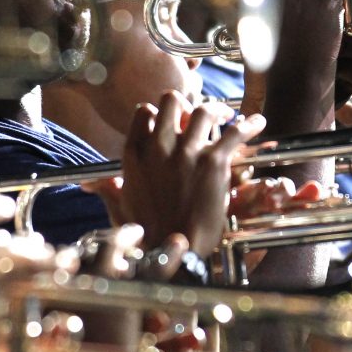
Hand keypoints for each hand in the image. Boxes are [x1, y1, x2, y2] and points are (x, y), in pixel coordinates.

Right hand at [112, 92, 267, 259]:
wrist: (172, 250)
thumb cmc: (146, 236)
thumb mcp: (120, 209)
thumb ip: (109, 191)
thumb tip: (93, 186)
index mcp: (135, 154)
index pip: (145, 112)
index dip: (159, 113)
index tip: (171, 121)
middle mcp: (158, 146)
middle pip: (172, 101)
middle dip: (186, 104)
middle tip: (197, 116)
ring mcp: (186, 152)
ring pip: (203, 111)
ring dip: (217, 111)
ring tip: (226, 117)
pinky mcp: (213, 162)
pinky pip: (234, 132)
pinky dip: (249, 125)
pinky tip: (258, 123)